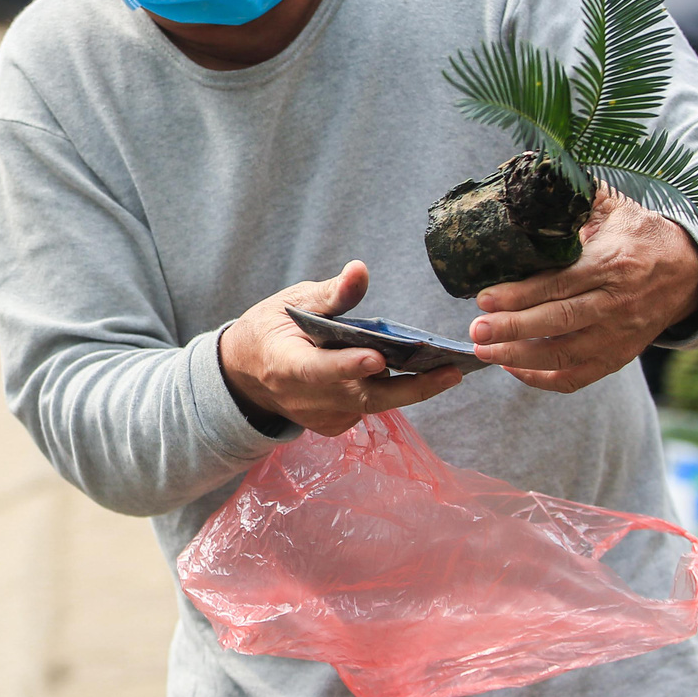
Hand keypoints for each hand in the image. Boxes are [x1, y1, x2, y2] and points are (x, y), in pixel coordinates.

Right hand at [219, 261, 465, 436]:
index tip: (377, 358)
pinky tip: (404, 373)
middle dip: (408, 387)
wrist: (247, 372)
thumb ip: (331, 294)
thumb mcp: (293, 301)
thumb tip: (359, 271)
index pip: (316, 368)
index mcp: (284, 362)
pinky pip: (367, 409)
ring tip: (444, 368)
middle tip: (450, 372)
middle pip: (360, 397)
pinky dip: (387, 391)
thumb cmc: (273, 328)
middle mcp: (301, 397)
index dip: (346, 366)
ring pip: (370, 404)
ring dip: (406, 387)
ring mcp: (318, 417)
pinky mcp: (332, 425)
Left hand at [469, 191, 697, 392]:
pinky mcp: (619, 356)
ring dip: (520, 357)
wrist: (690, 271)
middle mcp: (617, 303)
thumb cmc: (638, 234)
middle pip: (560, 322)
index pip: (561, 284)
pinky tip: (510, 366)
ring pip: (566, 355)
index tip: (484, 298)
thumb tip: (530, 177)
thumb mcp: (613, 206)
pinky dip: (542, 379)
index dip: (521, 294)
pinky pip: (579, 377)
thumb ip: (575, 196)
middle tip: (476, 330)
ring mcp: (620, 335)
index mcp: (612, 264)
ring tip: (482, 350)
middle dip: (513, 329)